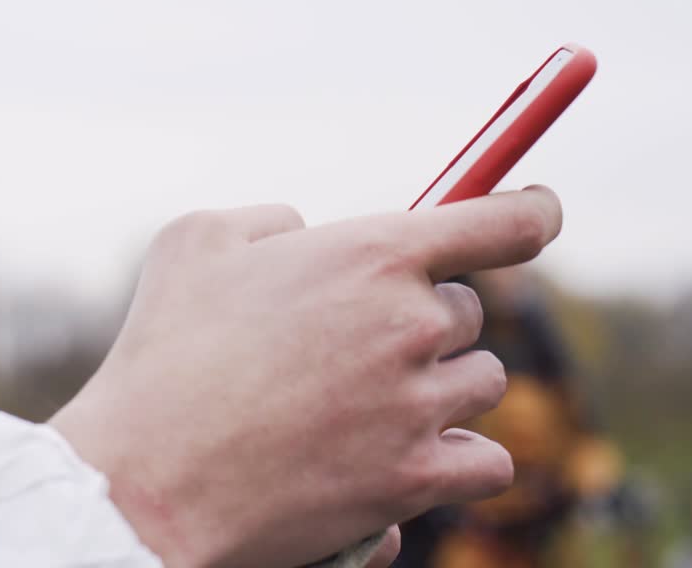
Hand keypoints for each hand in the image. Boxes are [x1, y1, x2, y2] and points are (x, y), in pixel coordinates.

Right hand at [51, 187, 561, 567]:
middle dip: (422, 319)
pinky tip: (410, 456)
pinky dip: (457, 459)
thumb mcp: (195, 241)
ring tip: (369, 403)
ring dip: (441, 386)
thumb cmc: (164, 355)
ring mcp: (418, 407)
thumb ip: (271, 219)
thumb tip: (308, 235)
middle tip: (358, 342)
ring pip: (481, 383)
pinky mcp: (415, 481)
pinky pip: (488, 461)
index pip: (502, 221)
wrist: (147, 482)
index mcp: (370, 253)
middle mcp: (411, 325)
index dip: (535, 210)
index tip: (543, 212)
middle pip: (470, 311)